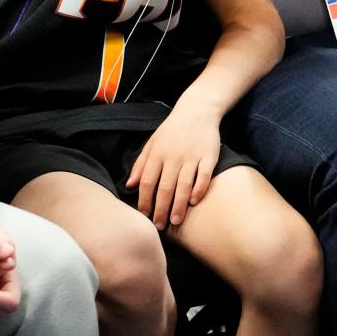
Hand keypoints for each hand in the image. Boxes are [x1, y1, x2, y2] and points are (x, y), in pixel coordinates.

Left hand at [126, 104, 220, 228]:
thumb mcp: (152, 143)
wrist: (197, 109)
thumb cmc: (172, 129)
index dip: (144, 200)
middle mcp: (173, 156)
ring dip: (178, 205)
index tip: (143, 216)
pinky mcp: (209, 156)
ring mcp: (192, 156)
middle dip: (160, 209)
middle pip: (164, 187)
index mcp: (157, 153)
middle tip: (159, 227)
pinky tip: (194, 202)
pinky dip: (199, 189)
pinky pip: (204, 176)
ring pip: (183, 185)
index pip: (147, 181)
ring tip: (175, 221)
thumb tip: (128, 186)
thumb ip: (140, 164)